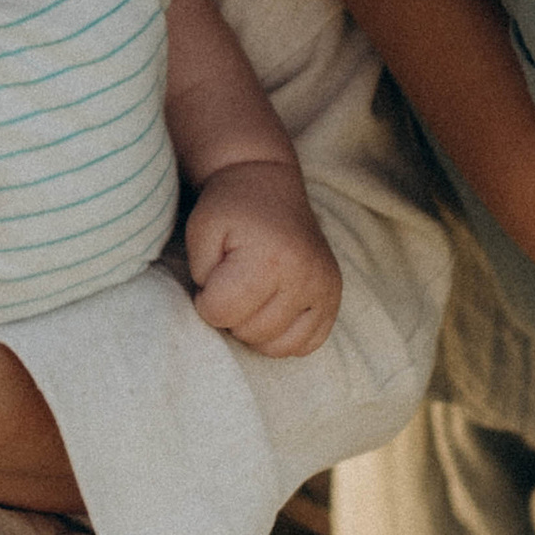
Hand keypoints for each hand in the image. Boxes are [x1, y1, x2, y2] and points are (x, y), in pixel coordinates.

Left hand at [184, 161, 344, 355]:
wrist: (269, 187)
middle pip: (250, 333)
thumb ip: (201, 275)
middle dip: (231, 313)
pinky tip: (274, 308)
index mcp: (269, 259)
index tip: (211, 277)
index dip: (205, 299)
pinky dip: (285, 336)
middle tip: (232, 283)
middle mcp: (305, 277)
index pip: (220, 313)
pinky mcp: (334, 297)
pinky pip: (307, 345)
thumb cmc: (230, 210)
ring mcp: (325, 289)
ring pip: (279, 347)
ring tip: (252, 297)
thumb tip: (219, 312)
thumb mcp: (200, 230)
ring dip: (256, 329)